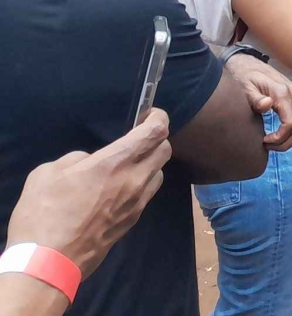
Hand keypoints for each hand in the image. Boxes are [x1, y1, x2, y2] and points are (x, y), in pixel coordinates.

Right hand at [6, 109, 171, 277]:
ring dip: (151, 164)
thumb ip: (75, 159)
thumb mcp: (48, 173)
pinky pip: (147, 195)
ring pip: (159, 173)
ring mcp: (136, 203)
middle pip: (165, 150)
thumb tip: (90, 161)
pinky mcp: (132, 221)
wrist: (50, 260)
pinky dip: (142, 185)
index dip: (159, 118)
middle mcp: (134, 180)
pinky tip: (121, 189)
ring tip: (129, 165)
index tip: (151, 114)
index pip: (155, 132)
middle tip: (139, 138)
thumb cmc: (44, 213)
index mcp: (115, 162)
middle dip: (157, 139)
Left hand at [223, 55, 291, 150]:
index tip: (264, 141)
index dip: (280, 138)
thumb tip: (267, 104)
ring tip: (273, 143)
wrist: (249, 64)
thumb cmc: (245, 77)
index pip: (291, 124)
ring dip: (291, 139)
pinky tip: (279, 134)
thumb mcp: (245, 88)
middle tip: (269, 146)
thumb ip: (255, 98)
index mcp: (283, 93)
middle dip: (286, 143)